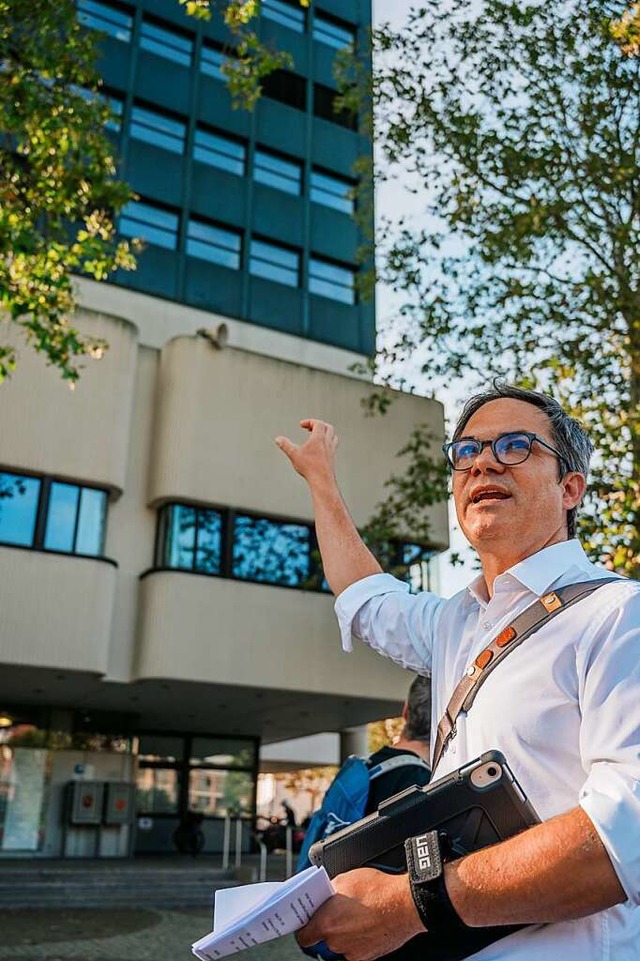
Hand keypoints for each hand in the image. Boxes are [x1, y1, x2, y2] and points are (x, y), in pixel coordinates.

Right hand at [275, 419, 338, 485]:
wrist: (322, 480)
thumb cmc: (309, 467)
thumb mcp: (294, 454)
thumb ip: (285, 445)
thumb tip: (278, 439)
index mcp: (319, 438)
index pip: (318, 423)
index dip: (309, 421)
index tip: (302, 425)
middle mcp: (327, 442)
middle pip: (328, 427)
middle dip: (318, 425)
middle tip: (309, 428)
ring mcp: (331, 450)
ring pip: (333, 435)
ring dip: (325, 432)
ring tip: (317, 435)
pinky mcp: (332, 457)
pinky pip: (333, 445)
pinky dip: (328, 442)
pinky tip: (320, 448)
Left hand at [296, 868, 424, 960]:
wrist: (406, 904)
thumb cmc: (377, 890)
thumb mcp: (345, 879)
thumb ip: (327, 892)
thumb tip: (322, 896)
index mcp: (326, 923)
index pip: (303, 936)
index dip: (304, 927)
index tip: (306, 921)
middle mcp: (336, 942)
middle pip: (324, 938)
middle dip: (329, 925)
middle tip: (338, 911)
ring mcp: (352, 951)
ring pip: (341, 943)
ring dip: (345, 932)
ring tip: (357, 915)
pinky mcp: (368, 956)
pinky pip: (356, 947)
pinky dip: (359, 938)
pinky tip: (367, 923)